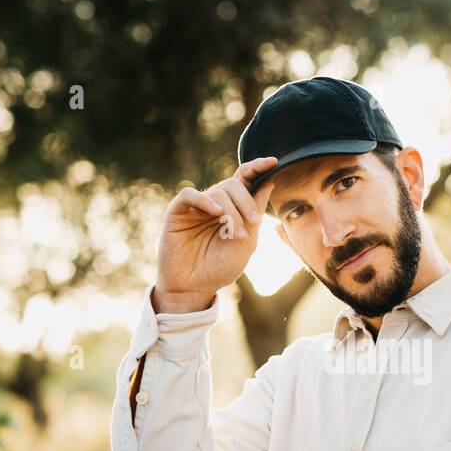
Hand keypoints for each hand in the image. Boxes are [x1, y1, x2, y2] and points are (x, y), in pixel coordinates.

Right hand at [153, 157, 277, 311]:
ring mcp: (196, 207)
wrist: (195, 288)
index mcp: (233, 208)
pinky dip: (205, 200)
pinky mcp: (177, 211)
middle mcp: (215, 203)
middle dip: (247, 202)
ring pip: (217, 191)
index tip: (273, 161)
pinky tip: (216, 212)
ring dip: (232, 211)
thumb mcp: (247, 243)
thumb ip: (256, 214)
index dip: (257, 167)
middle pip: (234, 184)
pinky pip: (190, 194)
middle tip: (254, 223)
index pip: (244, 179)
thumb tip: (269, 183)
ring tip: (236, 234)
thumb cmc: (220, 268)